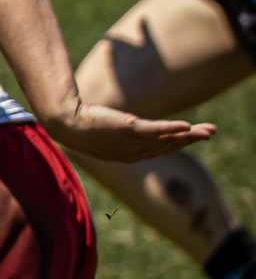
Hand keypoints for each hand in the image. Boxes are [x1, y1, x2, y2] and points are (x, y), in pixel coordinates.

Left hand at [40, 100, 214, 162]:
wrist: (66, 124)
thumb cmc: (83, 128)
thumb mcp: (106, 135)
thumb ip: (120, 134)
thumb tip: (126, 126)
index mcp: (130, 155)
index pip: (160, 149)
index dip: (179, 143)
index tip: (195, 135)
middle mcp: (134, 152)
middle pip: (168, 145)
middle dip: (191, 139)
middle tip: (212, 132)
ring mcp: (131, 141)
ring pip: (165, 139)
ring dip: (188, 135)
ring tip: (207, 131)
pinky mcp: (126, 129)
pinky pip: (152, 130)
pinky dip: (169, 129)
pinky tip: (185, 126)